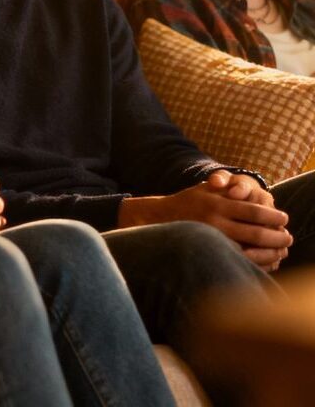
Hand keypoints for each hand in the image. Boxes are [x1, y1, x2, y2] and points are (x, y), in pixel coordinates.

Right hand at [119, 180, 291, 271]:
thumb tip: (247, 190)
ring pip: (248, 248)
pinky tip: (263, 260)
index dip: (272, 215)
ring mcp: (211, 239)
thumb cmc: (187, 201)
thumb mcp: (205, 188)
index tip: (284, 218)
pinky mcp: (208, 252)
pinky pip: (236, 258)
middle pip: (254, 231)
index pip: (252, 210)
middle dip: (276, 235)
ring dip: (268, 251)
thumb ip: (226, 187)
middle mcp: (214, 222)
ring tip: (280, 250)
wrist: (159, 218)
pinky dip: (254, 261)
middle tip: (288, 237)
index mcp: (216, 203)